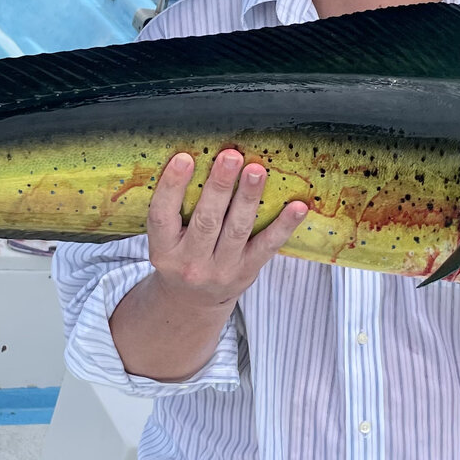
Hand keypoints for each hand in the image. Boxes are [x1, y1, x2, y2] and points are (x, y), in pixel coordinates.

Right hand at [146, 150, 307, 309]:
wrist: (192, 303)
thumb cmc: (181, 256)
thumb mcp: (166, 240)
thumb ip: (175, 208)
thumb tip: (193, 156)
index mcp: (164, 249)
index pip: (162, 215)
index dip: (172, 186)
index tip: (184, 158)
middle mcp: (190, 262)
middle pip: (206, 220)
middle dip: (220, 186)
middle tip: (230, 156)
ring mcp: (221, 269)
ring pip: (237, 229)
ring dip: (249, 197)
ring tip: (256, 170)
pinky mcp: (247, 271)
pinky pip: (267, 246)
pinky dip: (284, 226)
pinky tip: (297, 206)